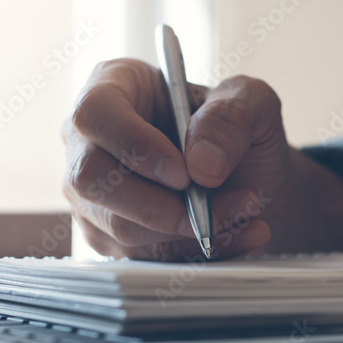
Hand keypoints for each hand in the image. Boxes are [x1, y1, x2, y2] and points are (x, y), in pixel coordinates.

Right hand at [63, 59, 342, 260]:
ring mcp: (92, 193)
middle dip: (162, 204)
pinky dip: (194, 252)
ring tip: (245, 213)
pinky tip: (237, 234)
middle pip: (93, 178)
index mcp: (113, 86)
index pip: (94, 113)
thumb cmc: (238, 131)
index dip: (133, 145)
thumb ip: (233, 115)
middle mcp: (89, 140)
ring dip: (188, 231)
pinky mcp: (108, 236)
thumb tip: (202, 162)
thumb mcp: (253, 102)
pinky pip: (142, 256)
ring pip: (119, 227)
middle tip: (217, 207)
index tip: (183, 173)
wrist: (250, 179)